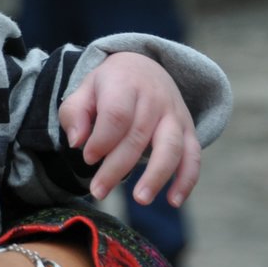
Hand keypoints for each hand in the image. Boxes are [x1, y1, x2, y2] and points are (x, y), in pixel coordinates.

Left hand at [58, 51, 200, 204]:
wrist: (144, 66)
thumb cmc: (109, 85)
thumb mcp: (85, 89)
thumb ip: (74, 113)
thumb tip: (77, 142)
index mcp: (125, 83)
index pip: (116, 115)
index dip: (102, 140)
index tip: (88, 157)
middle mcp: (154, 98)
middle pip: (138, 136)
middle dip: (117, 168)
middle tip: (98, 191)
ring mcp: (175, 114)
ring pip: (171, 147)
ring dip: (156, 176)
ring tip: (140, 200)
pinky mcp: (189, 130)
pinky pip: (193, 156)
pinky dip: (187, 180)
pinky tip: (174, 200)